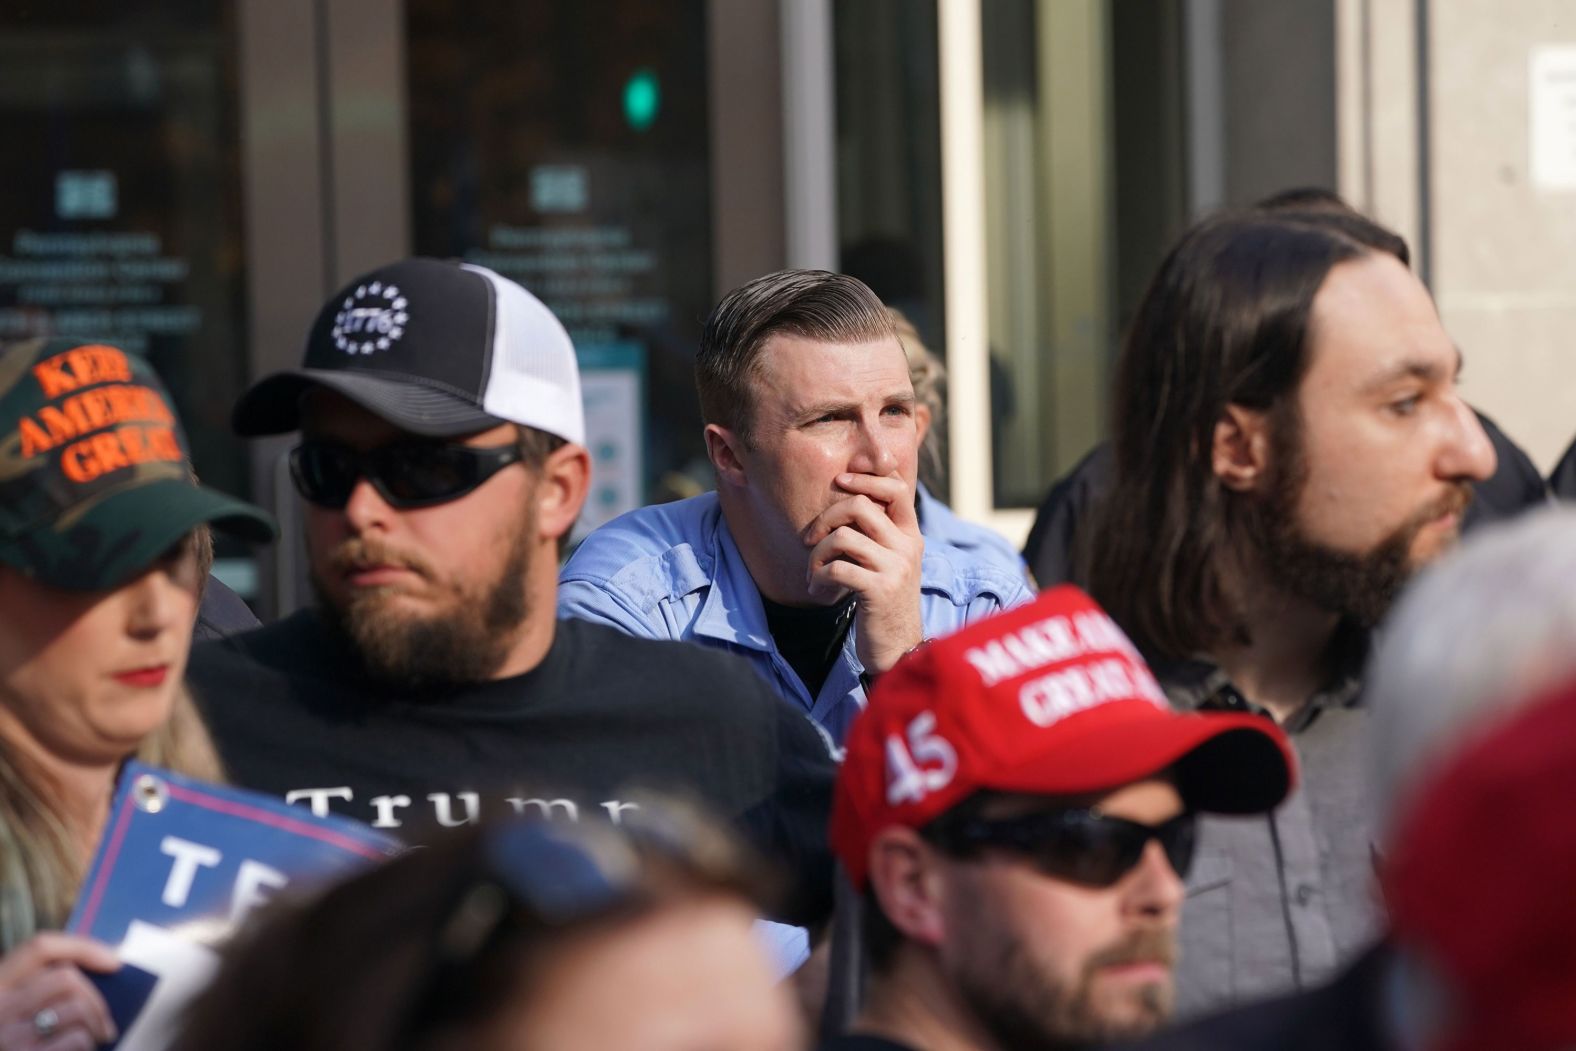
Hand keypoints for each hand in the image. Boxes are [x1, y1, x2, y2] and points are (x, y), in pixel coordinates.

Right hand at [0, 933, 118, 1049]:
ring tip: (95, 1040)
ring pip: (75, 1008)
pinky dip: (88, 1046)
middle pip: (66, 977)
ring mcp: (7, 1038)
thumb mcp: (19, 1015)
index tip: (113, 962)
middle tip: (105, 1024)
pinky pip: (77, 1040)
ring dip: (95, 1026)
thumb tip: (101, 973)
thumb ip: (42, 994)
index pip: (39, 948)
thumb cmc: (23, 1046)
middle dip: (96, 1000)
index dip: (82, 947)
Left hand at [803, 473, 923, 674]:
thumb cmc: (883, 602)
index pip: (896, 487)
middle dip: (825, 518)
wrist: (898, 648)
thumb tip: (842, 500)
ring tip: (813, 573)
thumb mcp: (888, 563)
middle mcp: (907, 546)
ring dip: (816, 555)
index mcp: (910, 534)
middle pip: (860, 506)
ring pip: (843, 537)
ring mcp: (896, 568)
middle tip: (809, 539)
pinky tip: (817, 590)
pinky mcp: (880, 590)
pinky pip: (836, 568)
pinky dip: (817, 578)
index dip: (865, 478)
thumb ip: (875, 534)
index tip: (839, 482)